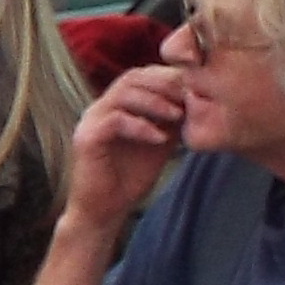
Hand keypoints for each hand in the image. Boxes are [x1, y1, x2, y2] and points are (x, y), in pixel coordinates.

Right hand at [64, 66, 191, 234]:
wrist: (106, 209)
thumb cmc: (130, 176)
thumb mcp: (161, 140)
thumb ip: (173, 118)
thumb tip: (199, 98)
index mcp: (117, 104)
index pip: (143, 75)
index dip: (169, 77)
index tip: (195, 90)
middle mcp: (101, 107)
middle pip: (132, 77)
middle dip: (165, 85)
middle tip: (189, 97)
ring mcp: (90, 121)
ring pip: (122, 94)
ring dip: (155, 102)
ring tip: (178, 116)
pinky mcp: (86, 139)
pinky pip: (114, 121)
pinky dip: (140, 126)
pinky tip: (159, 138)